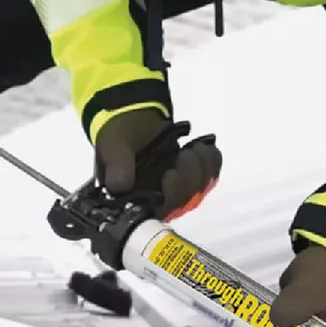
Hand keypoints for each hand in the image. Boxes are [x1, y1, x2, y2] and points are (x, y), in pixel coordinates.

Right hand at [93, 108, 220, 220]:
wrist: (133, 115)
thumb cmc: (120, 132)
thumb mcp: (113, 145)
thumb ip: (117, 166)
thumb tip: (119, 187)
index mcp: (134, 198)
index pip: (158, 211)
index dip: (171, 198)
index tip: (171, 174)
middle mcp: (155, 199)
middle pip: (183, 202)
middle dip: (189, 177)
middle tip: (185, 153)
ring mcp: (175, 189)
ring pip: (199, 191)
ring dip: (203, 168)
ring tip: (196, 147)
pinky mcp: (189, 177)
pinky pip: (210, 176)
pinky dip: (212, 162)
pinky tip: (205, 147)